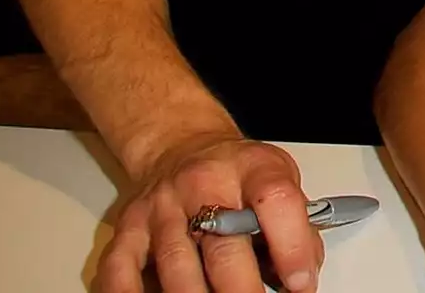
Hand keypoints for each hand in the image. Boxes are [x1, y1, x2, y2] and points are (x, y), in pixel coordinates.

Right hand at [97, 131, 320, 292]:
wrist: (180, 145)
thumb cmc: (237, 172)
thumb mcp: (279, 177)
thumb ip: (297, 224)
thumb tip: (303, 275)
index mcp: (252, 168)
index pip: (275, 201)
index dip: (292, 246)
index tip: (301, 284)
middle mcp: (204, 184)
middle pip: (223, 242)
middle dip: (242, 288)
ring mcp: (162, 206)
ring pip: (176, 262)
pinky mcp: (129, 227)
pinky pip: (120, 268)